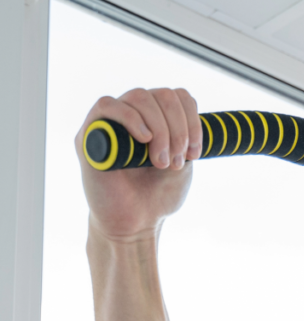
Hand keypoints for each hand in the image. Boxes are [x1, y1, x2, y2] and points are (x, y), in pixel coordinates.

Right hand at [76, 87, 201, 240]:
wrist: (136, 224)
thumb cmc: (157, 197)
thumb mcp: (181, 164)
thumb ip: (183, 136)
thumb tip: (188, 111)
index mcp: (157, 121)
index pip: (178, 97)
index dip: (192, 120)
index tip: (195, 154)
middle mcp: (134, 116)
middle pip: (162, 95)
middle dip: (177, 129)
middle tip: (175, 162)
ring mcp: (111, 122)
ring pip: (139, 97)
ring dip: (160, 130)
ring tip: (161, 162)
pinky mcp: (90, 133)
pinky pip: (107, 106)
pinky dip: (130, 118)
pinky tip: (144, 139)